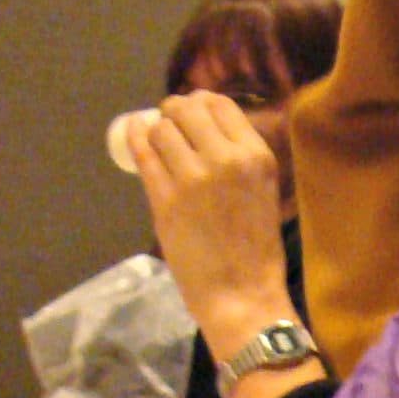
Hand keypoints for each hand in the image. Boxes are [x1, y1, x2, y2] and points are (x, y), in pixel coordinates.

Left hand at [129, 92, 294, 357]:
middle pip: (187, 109)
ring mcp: (192, 177)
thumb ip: (239, 156)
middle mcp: (226, 159)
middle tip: (171, 126)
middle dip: (174, 113)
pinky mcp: (165, 197)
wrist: (242, 295)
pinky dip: (135, 137)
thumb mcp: (264, 191)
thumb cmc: (257, 249)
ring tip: (160, 147)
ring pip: (162, 129)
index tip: (191, 115)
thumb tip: (202, 120)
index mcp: (257, 157)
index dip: (200, 103)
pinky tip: (134, 133)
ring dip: (157, 132)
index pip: (220, 104)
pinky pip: (142, 152)